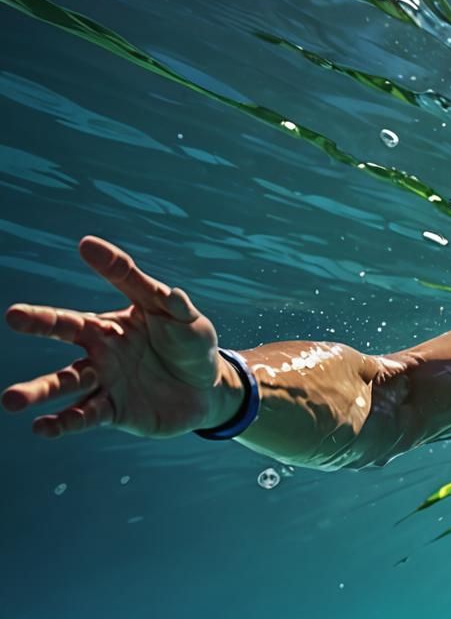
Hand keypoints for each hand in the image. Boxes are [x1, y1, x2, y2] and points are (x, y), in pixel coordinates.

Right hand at [3, 235, 228, 437]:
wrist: (208, 390)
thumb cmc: (191, 345)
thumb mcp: (183, 318)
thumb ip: (167, 301)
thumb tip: (172, 290)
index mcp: (114, 322)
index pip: (104, 290)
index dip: (99, 268)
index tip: (85, 245)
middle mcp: (101, 349)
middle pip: (67, 332)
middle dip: (41, 323)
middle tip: (13, 316)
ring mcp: (105, 380)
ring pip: (65, 382)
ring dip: (39, 391)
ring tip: (11, 400)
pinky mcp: (114, 410)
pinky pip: (85, 416)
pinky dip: (64, 422)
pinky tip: (44, 427)